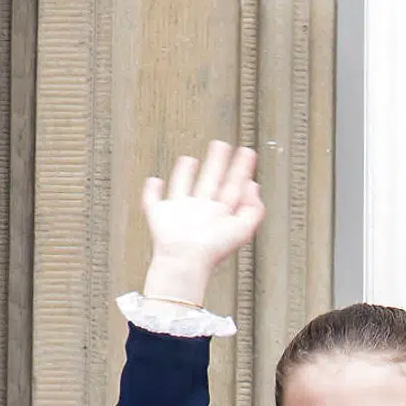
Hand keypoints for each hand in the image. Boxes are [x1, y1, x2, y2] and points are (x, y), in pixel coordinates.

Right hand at [141, 140, 265, 304]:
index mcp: (221, 213)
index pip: (234, 186)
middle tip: (222, 145)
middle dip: (217, 163)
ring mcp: (180, 211)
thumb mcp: (244, 229)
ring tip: (190, 159)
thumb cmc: (214, 250)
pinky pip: (153, 200)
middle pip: (211, 180)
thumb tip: (253, 185)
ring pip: (184, 185)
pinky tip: (154, 180)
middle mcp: (202, 210)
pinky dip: (152, 190)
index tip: (247, 153)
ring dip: (186, 172)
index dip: (241, 169)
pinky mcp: (159, 215)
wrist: (186, 260)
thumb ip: (254, 209)